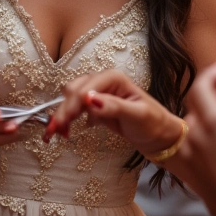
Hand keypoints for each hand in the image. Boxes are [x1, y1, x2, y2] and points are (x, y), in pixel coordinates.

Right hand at [46, 70, 182, 155]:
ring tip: (58, 132)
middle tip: (54, 131)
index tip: (62, 122)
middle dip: (63, 109)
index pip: (84, 87)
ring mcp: (98, 93)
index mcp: (113, 78)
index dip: (71, 104)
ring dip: (63, 114)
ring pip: (71, 98)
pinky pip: (76, 108)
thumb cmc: (153, 124)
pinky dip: (69, 118)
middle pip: (74, 91)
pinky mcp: (96, 106)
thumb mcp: (136, 116)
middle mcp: (103, 81)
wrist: (161, 138)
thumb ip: (113, 106)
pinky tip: (69, 131)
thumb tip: (89, 99)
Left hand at [183, 61, 215, 215]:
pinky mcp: (191, 176)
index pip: (201, 86)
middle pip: (198, 107)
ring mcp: (191, 158)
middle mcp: (197, 137)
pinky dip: (206, 143)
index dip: (210, 74)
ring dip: (211, 123)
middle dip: (215, 101)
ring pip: (196, 128)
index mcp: (215, 122)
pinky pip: (194, 149)